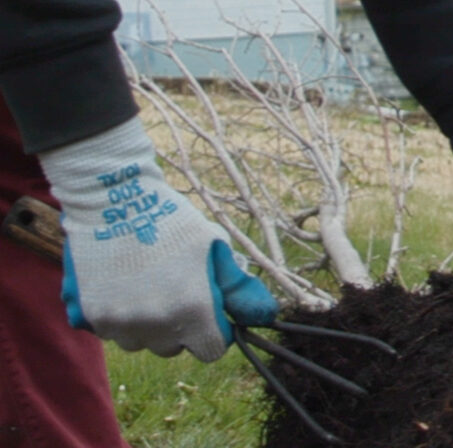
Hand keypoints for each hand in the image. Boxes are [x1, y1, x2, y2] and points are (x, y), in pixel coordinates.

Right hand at [38, 117, 277, 361]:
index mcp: (193, 310)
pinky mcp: (90, 318)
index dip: (215, 330)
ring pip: (142, 342)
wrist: (112, 201)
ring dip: (148, 324)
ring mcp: (119, 324)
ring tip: (147, 284)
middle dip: (180, 326)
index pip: (211, 350)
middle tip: (175, 288)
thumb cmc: (172, 221)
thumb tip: (265, 316)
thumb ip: (239, 288)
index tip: (208, 309)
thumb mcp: (215, 247)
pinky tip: (121, 285)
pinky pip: (112, 332)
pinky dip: (118, 317)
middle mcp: (155, 325)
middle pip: (174, 347)